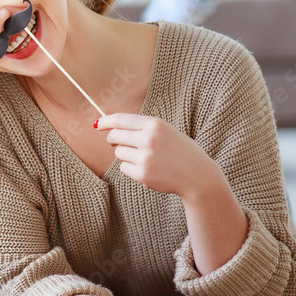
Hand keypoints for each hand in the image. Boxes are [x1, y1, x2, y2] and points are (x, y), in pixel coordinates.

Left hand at [96, 113, 218, 199]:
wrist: (198, 176)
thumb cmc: (180, 151)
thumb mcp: (166, 131)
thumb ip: (143, 127)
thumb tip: (111, 127)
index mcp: (155, 124)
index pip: (121, 119)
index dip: (106, 121)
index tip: (97, 125)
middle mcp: (149, 139)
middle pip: (115, 136)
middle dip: (112, 139)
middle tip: (116, 142)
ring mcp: (145, 157)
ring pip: (118, 153)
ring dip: (126, 155)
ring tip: (145, 158)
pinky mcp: (143, 174)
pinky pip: (124, 168)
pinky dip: (131, 168)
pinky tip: (148, 169)